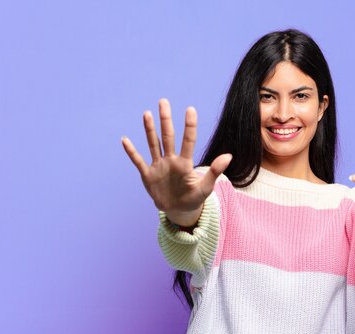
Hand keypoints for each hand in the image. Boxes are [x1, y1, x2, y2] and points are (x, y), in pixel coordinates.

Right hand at [121, 99, 231, 225]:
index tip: (190, 109)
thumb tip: (228, 156)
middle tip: (164, 101)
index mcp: (185, 163)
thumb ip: (214, 171)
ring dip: (150, 130)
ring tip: (147, 113)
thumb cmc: (193, 198)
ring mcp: (159, 166)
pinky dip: (132, 152)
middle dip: (166, 120)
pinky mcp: (148, 175)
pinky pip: (138, 161)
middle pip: (168, 137)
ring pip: (154, 144)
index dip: (189, 126)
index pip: (188, 140)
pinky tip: (125, 140)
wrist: (178, 210)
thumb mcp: (206, 188)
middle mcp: (171, 160)